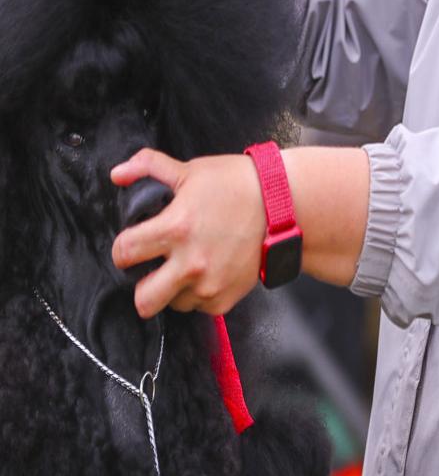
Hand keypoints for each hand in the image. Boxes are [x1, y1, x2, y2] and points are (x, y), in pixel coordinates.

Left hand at [111, 149, 265, 317]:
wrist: (284, 203)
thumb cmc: (237, 184)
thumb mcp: (192, 170)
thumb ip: (150, 168)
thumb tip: (117, 174)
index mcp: (175, 229)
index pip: (123, 253)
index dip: (124, 247)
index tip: (135, 243)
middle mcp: (190, 263)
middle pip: (142, 301)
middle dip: (143, 284)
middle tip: (155, 267)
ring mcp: (210, 285)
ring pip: (172, 305)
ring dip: (174, 289)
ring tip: (188, 266)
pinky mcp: (227, 298)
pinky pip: (200, 308)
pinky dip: (201, 294)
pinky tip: (210, 270)